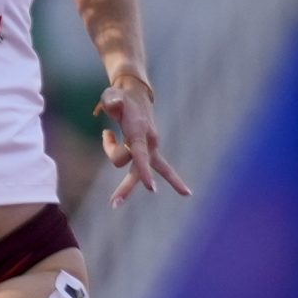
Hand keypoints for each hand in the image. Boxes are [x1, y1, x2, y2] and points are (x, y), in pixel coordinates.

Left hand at [93, 80, 193, 205]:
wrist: (135, 95)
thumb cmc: (119, 96)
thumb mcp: (113, 94)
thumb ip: (112, 100)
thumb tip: (113, 105)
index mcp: (139, 131)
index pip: (140, 153)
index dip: (144, 169)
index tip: (151, 188)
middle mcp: (148, 142)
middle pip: (137, 169)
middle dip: (127, 187)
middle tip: (112, 204)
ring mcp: (149, 148)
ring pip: (142, 171)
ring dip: (127, 187)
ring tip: (113, 203)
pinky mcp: (147, 151)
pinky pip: (151, 167)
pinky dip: (162, 178)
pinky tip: (185, 192)